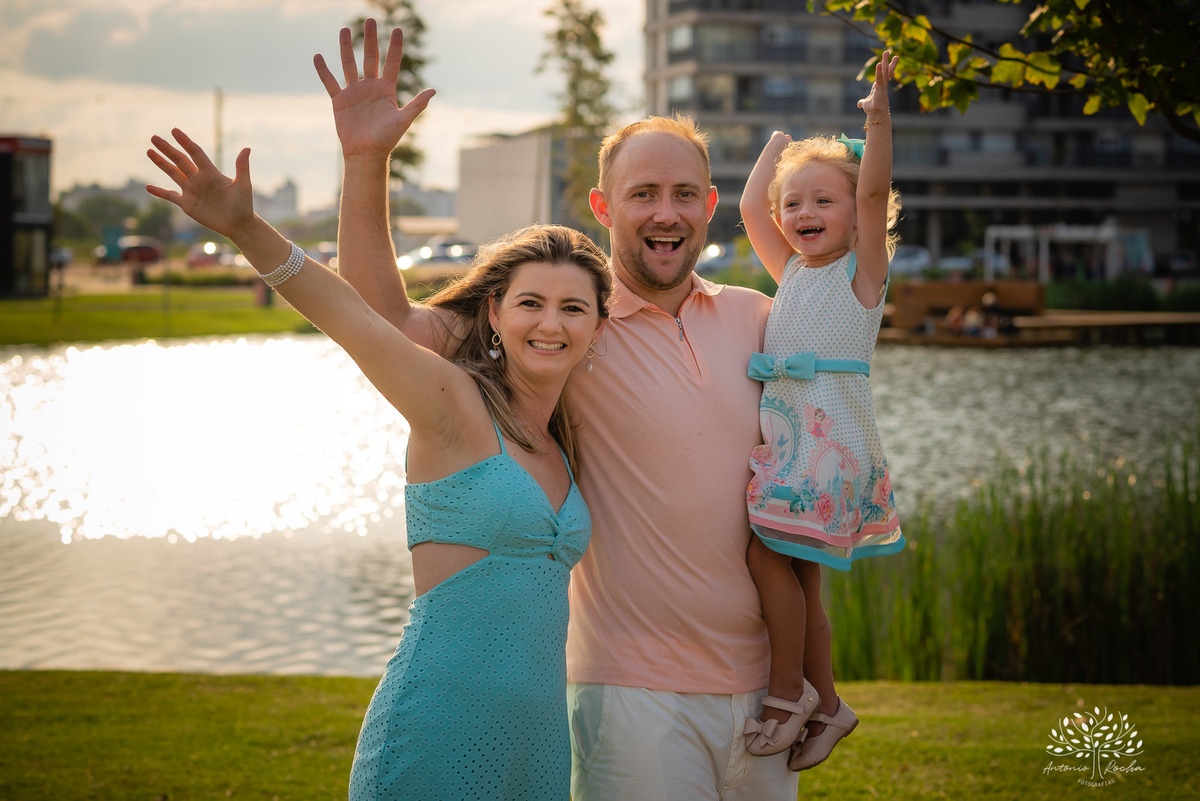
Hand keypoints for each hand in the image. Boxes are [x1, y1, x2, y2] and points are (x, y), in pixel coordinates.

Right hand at [146, 129, 254, 238]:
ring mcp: (192, 191)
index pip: (195, 153)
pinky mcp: (187, 204)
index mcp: (211, 173)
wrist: (239, 225)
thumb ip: (242, 167)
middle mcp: (199, 179)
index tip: (174, 131)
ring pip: (173, 174)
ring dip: (161, 163)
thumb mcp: (243, 185)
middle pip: (180, 160)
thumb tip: (247, 148)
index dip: (185, 142)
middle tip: (154, 137)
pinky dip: (159, 192)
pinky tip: (148, 187)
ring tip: (149, 151)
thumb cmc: (243, 205)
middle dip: (167, 149)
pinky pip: (170, 196)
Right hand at [313, 18, 435, 159]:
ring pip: (349, 64)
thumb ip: (417, 104)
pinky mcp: (340, 100)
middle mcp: (371, 87)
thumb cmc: (386, 139)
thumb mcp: (403, 120)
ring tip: (345, 30)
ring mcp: (354, 92)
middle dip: (371, 39)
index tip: (397, 29)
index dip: (395, 47)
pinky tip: (318, 56)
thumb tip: (434, 90)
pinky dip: (324, 70)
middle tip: (371, 20)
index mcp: (387, 90)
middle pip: (370, 57)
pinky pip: (330, 82)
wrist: (366, 154)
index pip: (392, 63)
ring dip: (346, 47)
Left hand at [857, 50, 898, 119]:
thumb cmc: (872, 109)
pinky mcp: (881, 88)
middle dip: (888, 61)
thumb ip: (862, 102)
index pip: (883, 76)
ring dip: (886, 61)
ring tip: (887, 52)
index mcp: (878, 86)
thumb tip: (859, 104)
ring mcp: (882, 85)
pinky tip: (879, 63)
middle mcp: (882, 84)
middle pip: (886, 71)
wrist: (876, 114)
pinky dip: (879, 71)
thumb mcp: (865, 104)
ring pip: (885, 71)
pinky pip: (880, 77)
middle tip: (889, 52)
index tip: (891, 67)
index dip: (887, 71)